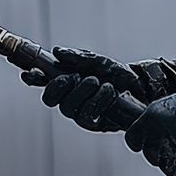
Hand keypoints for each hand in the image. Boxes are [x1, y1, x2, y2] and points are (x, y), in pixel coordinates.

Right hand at [21, 47, 175, 132]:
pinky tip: (108, 91)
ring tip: (98, 81)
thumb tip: (58, 52)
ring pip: (67, 107)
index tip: (30, 72)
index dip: (32, 76)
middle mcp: (70, 98)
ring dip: (82, 91)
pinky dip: (97, 100)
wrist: (144, 89)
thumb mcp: (99, 61)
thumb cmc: (120, 76)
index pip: (42, 81)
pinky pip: (86, 115)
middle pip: (49, 99)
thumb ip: (78, 57)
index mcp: (67, 81)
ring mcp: (80, 112)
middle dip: (58, 86)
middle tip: (72, 77)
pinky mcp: (94, 123)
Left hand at [125, 88, 175, 175]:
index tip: (144, 140)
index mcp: (151, 118)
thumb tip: (146, 130)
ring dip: (173, 159)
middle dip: (158, 149)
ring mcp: (172, 156)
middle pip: (149, 153)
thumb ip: (155, 118)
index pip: (132, 139)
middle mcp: (157, 138)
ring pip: (164, 165)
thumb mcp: (173, 103)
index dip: (139, 140)